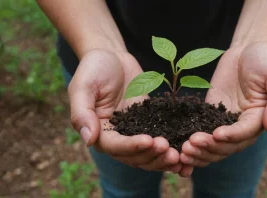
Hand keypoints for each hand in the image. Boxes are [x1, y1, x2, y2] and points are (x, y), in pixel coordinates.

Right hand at [68, 49, 180, 171]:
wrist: (113, 57)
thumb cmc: (94, 68)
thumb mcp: (83, 86)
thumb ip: (82, 113)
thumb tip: (88, 140)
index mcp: (99, 132)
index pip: (115, 146)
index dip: (132, 146)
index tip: (149, 140)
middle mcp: (117, 137)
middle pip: (134, 156)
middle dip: (152, 156)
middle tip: (170, 151)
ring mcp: (135, 132)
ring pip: (149, 154)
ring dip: (162, 159)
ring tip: (178, 156)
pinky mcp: (149, 124)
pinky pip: (160, 140)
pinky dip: (170, 150)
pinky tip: (184, 153)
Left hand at [180, 42, 266, 166]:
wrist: (248, 48)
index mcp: (259, 120)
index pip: (244, 134)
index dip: (230, 136)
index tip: (216, 134)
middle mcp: (241, 127)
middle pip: (226, 146)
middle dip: (209, 148)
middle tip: (190, 145)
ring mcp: (224, 122)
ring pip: (212, 146)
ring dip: (198, 152)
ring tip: (182, 149)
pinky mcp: (209, 114)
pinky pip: (200, 131)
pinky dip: (191, 143)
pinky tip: (177, 148)